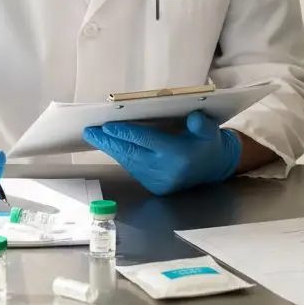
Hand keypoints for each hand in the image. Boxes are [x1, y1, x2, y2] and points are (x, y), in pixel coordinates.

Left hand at [83, 111, 240, 195]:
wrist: (214, 169)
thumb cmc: (208, 144)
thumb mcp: (211, 130)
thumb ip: (201, 124)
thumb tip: (193, 117)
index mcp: (178, 155)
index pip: (146, 141)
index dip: (125, 132)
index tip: (107, 125)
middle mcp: (165, 170)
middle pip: (130, 153)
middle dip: (108, 142)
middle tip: (89, 131)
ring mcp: (158, 181)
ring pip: (128, 162)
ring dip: (111, 149)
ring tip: (94, 136)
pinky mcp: (154, 187)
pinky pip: (133, 169)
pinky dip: (121, 156)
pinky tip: (111, 146)